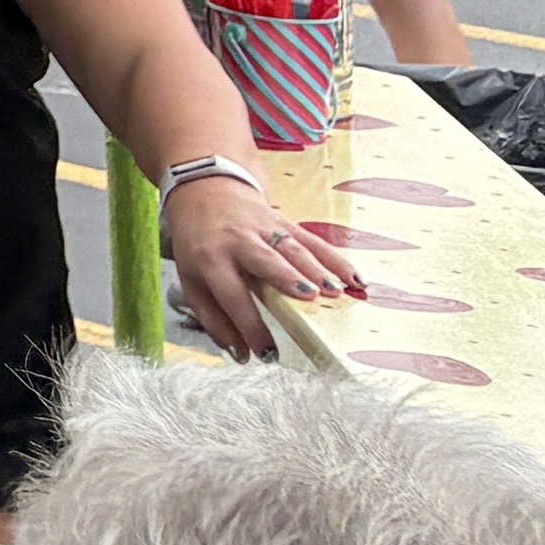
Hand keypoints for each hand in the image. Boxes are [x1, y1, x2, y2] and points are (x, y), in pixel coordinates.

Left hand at [163, 169, 362, 361]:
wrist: (203, 190)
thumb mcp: (191, 278)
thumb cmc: (199, 244)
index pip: (231, 296)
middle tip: (309, 297)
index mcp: (210, 259)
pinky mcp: (284, 221)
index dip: (250, 325)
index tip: (268, 353)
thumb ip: (212, 318)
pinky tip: (354, 278)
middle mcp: (237, 241)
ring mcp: (263, 228)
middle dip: (287, 278)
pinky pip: (313, 240)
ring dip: (317, 269)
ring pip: (292, 248)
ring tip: (337, 290)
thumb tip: (239, 354)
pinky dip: (335, 259)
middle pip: (264, 260)